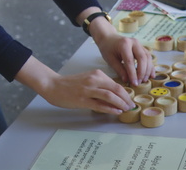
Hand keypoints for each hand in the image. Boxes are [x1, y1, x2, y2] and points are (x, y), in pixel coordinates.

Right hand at [15, 57, 134, 113]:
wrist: (53, 85)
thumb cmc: (71, 84)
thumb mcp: (89, 79)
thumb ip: (101, 85)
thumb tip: (115, 95)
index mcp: (97, 74)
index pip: (116, 83)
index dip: (126, 92)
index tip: (130, 99)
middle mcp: (94, 80)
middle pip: (117, 89)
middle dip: (126, 98)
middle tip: (132, 105)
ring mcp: (88, 90)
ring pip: (110, 96)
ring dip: (121, 104)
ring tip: (126, 109)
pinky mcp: (82, 100)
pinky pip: (100, 105)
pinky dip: (110, 109)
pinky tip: (116, 112)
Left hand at [95, 30, 154, 86]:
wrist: (109, 37)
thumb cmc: (108, 49)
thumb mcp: (110, 60)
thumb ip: (119, 70)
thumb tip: (127, 80)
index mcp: (124, 44)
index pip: (130, 61)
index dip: (133, 73)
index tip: (134, 83)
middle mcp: (134, 42)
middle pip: (142, 58)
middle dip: (142, 72)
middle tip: (139, 82)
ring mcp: (139, 44)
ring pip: (148, 57)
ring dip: (148, 70)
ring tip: (144, 80)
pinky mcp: (142, 47)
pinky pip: (148, 57)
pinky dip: (150, 66)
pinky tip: (151, 75)